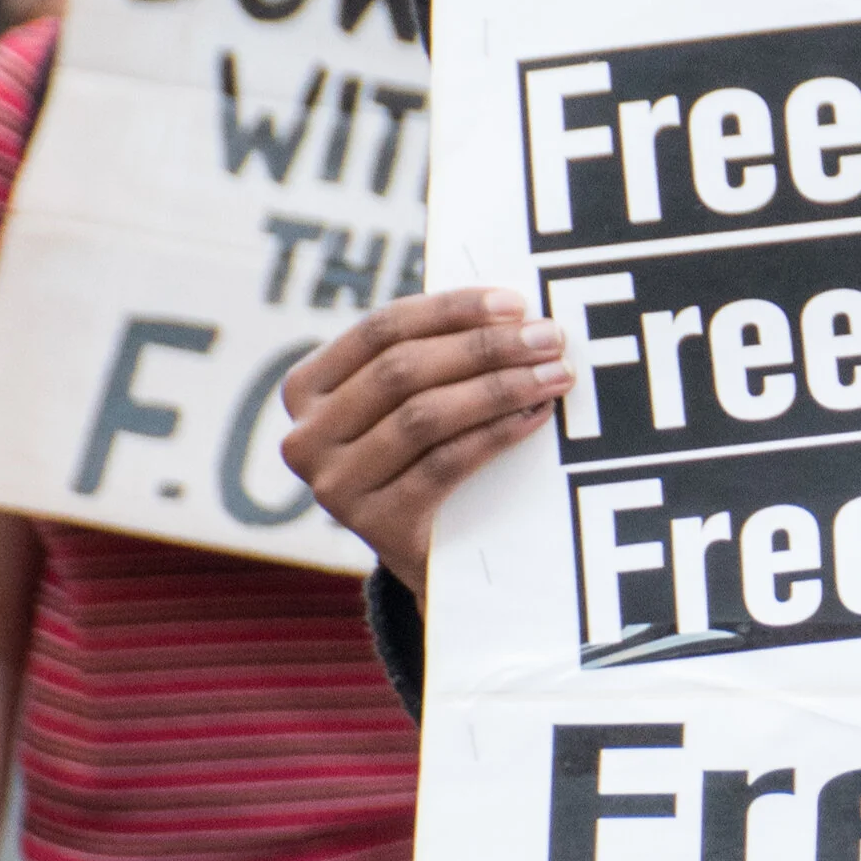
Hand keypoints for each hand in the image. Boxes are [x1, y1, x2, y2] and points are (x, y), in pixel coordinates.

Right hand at [282, 289, 571, 597]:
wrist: (429, 557)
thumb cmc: (423, 455)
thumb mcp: (405, 402)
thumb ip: (432, 355)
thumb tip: (509, 310)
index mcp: (306, 388)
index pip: (382, 329)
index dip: (451, 309)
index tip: (515, 303)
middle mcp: (307, 437)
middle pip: (403, 370)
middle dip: (485, 348)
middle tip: (550, 338)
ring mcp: (335, 485)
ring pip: (425, 416)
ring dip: (499, 388)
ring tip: (553, 374)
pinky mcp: (375, 526)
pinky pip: (445, 464)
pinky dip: (497, 434)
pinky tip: (535, 416)